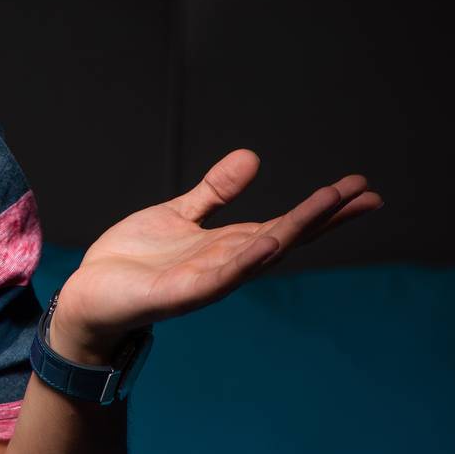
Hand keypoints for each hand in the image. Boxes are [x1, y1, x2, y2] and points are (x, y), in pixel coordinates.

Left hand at [49, 149, 382, 364]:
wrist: (89, 295)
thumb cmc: (132, 261)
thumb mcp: (177, 215)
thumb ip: (214, 192)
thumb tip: (252, 157)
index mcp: (227, 245)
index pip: (285, 223)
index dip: (321, 208)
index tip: (360, 190)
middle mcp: (226, 264)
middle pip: (285, 237)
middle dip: (323, 217)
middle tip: (366, 194)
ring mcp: (207, 280)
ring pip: (260, 253)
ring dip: (296, 229)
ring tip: (331, 204)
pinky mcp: (180, 293)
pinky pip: (220, 276)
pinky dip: (246, 261)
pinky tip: (271, 242)